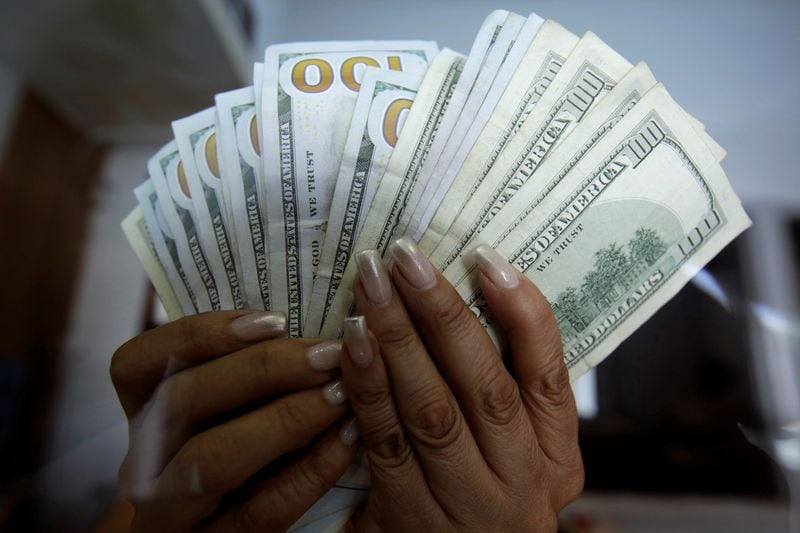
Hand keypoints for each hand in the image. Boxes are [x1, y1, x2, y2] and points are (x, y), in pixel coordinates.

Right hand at [110, 310, 358, 530]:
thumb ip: (241, 366)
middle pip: (182, 401)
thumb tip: (303, 315)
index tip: (275, 319)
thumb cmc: (233, 448)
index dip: (203, 334)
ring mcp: (172, 511)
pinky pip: (262, 509)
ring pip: (211, 458)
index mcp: (139, 413)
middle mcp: (142, 461)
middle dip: (261, 369)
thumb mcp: (220, 407)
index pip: (137, 362)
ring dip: (284, 418)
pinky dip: (310, 469)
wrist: (224, 532)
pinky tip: (349, 438)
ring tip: (340, 391)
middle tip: (328, 352)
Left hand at [340, 239, 583, 531]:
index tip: (487, 258)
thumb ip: (508, 398)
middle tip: (406, 258)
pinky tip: (352, 341)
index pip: (550, 376)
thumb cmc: (483, 498)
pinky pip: (385, 441)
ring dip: (399, 340)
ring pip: (432, 410)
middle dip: (444, 314)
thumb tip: (481, 299)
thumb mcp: (516, 456)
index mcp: (556, 458)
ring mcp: (466, 503)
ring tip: (373, 286)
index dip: (523, 313)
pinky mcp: (408, 516)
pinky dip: (368, 386)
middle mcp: (521, 481)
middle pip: (485, 387)